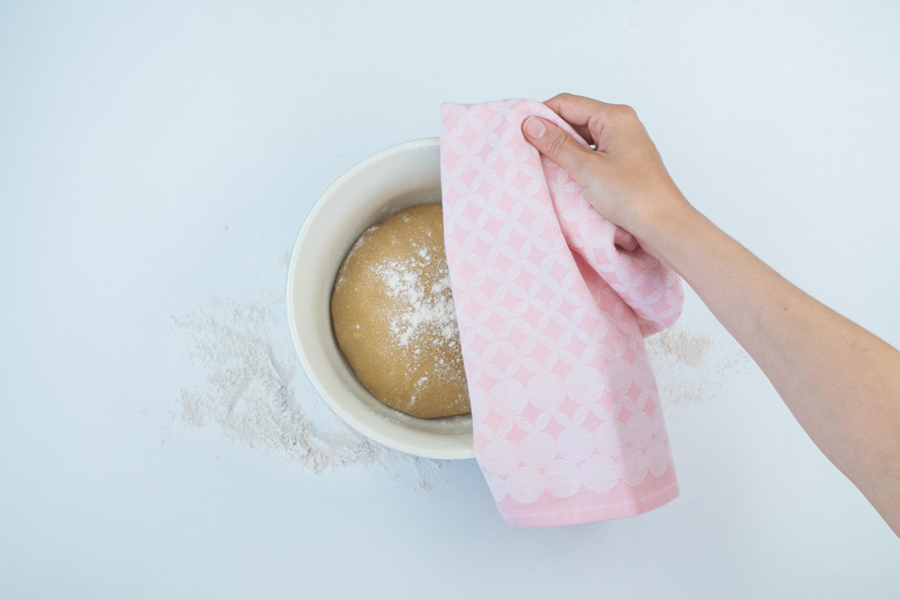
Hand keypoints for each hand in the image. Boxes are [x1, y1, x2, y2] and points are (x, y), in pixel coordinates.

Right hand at [522, 93, 689, 257]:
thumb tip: (530, 123)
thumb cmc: (633, 196)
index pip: (567, 104)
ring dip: (562, 149)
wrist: (664, 225)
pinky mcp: (623, 162)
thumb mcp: (587, 169)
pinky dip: (575, 161)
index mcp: (615, 117)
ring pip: (581, 137)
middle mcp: (620, 124)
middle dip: (550, 133)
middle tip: (528, 151)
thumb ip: (557, 144)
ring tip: (543, 165)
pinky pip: (591, 153)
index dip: (541, 115)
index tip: (520, 133)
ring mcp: (622, 143)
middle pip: (574, 118)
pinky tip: (563, 176)